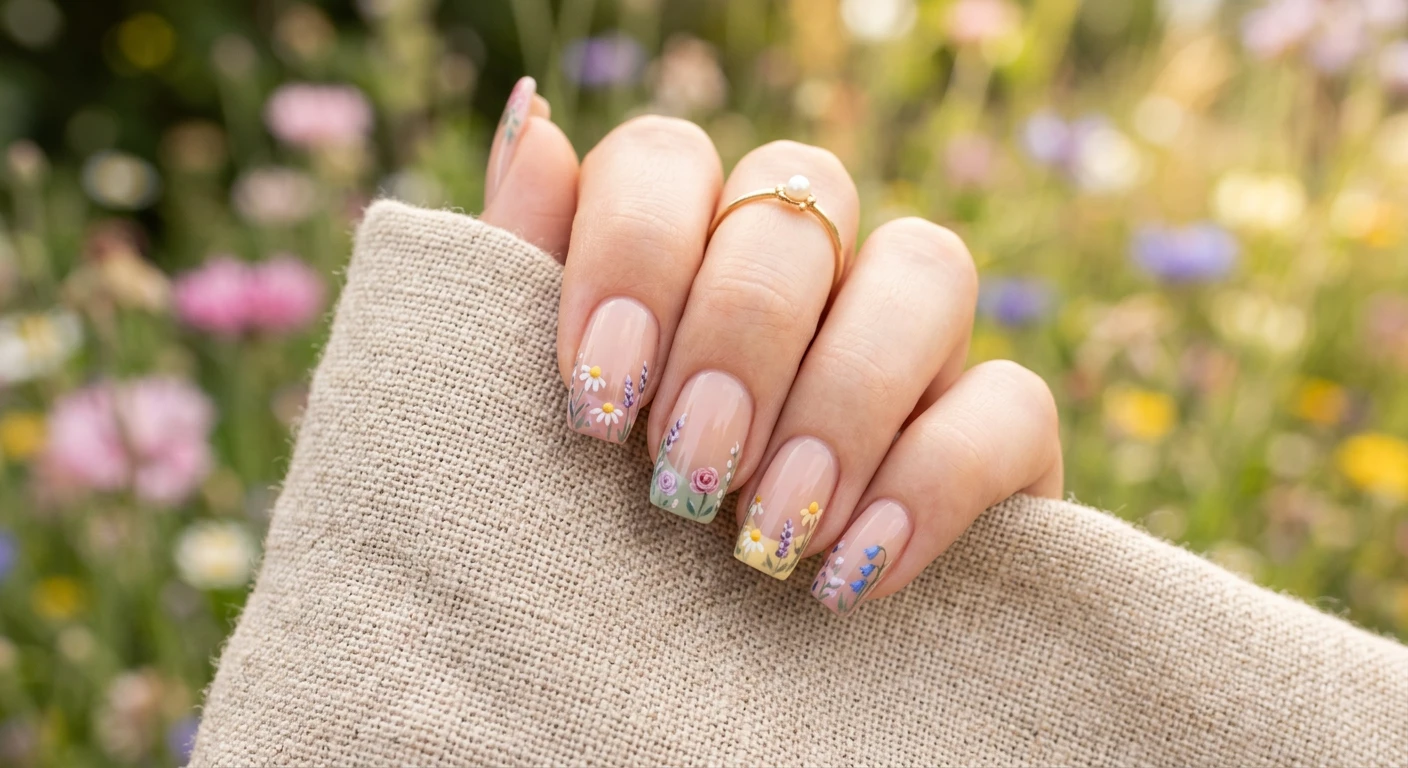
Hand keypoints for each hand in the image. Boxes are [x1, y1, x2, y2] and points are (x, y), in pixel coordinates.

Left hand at [481, 77, 1062, 615]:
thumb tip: (532, 117)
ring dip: (841, 396)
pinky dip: (931, 481)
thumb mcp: (536, 421)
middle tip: (685, 473)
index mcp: (678, 252)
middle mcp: (803, 272)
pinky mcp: (996, 435)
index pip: (668, 158)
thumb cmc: (594, 548)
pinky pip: (1011, 399)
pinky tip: (851, 572)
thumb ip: (522, 272)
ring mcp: (908, 345)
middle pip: (799, 199)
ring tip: (771, 528)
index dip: (631, 252)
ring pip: (928, 263)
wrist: (694, 704)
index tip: (595, 398)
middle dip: (737, 337)